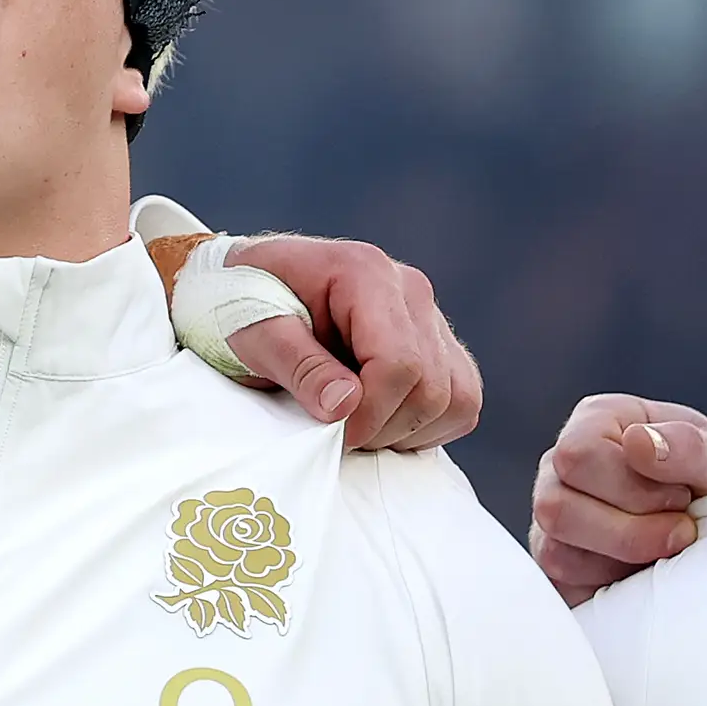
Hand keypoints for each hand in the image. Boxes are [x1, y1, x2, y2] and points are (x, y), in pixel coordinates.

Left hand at [218, 235, 483, 454]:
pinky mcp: (439, 345)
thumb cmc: (244, 305)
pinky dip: (428, 426)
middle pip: (430, 387)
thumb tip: (343, 406)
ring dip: (406, 430)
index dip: (369, 413)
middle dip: (382, 426)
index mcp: (365, 273)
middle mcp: (410, 290)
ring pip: (455, 399)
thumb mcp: (253, 332)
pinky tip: (381, 419)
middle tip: (335, 432)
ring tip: (355, 422)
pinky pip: (462, 400)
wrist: (246, 289)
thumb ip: (298, 365)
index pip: (398, 363)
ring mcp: (429, 316)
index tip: (332, 432)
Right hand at [528, 394, 706, 603]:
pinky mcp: (560, 562)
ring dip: (625, 558)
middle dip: (632, 529)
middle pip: (556, 504)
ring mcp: (557, 515)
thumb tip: (638, 442)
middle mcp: (564, 465)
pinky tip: (643, 571)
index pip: (577, 454)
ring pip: (556, 549)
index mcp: (599, 422)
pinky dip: (611, 584)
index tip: (682, 497)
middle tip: (681, 529)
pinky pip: (563, 582)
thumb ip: (692, 446)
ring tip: (667, 551)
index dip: (631, 486)